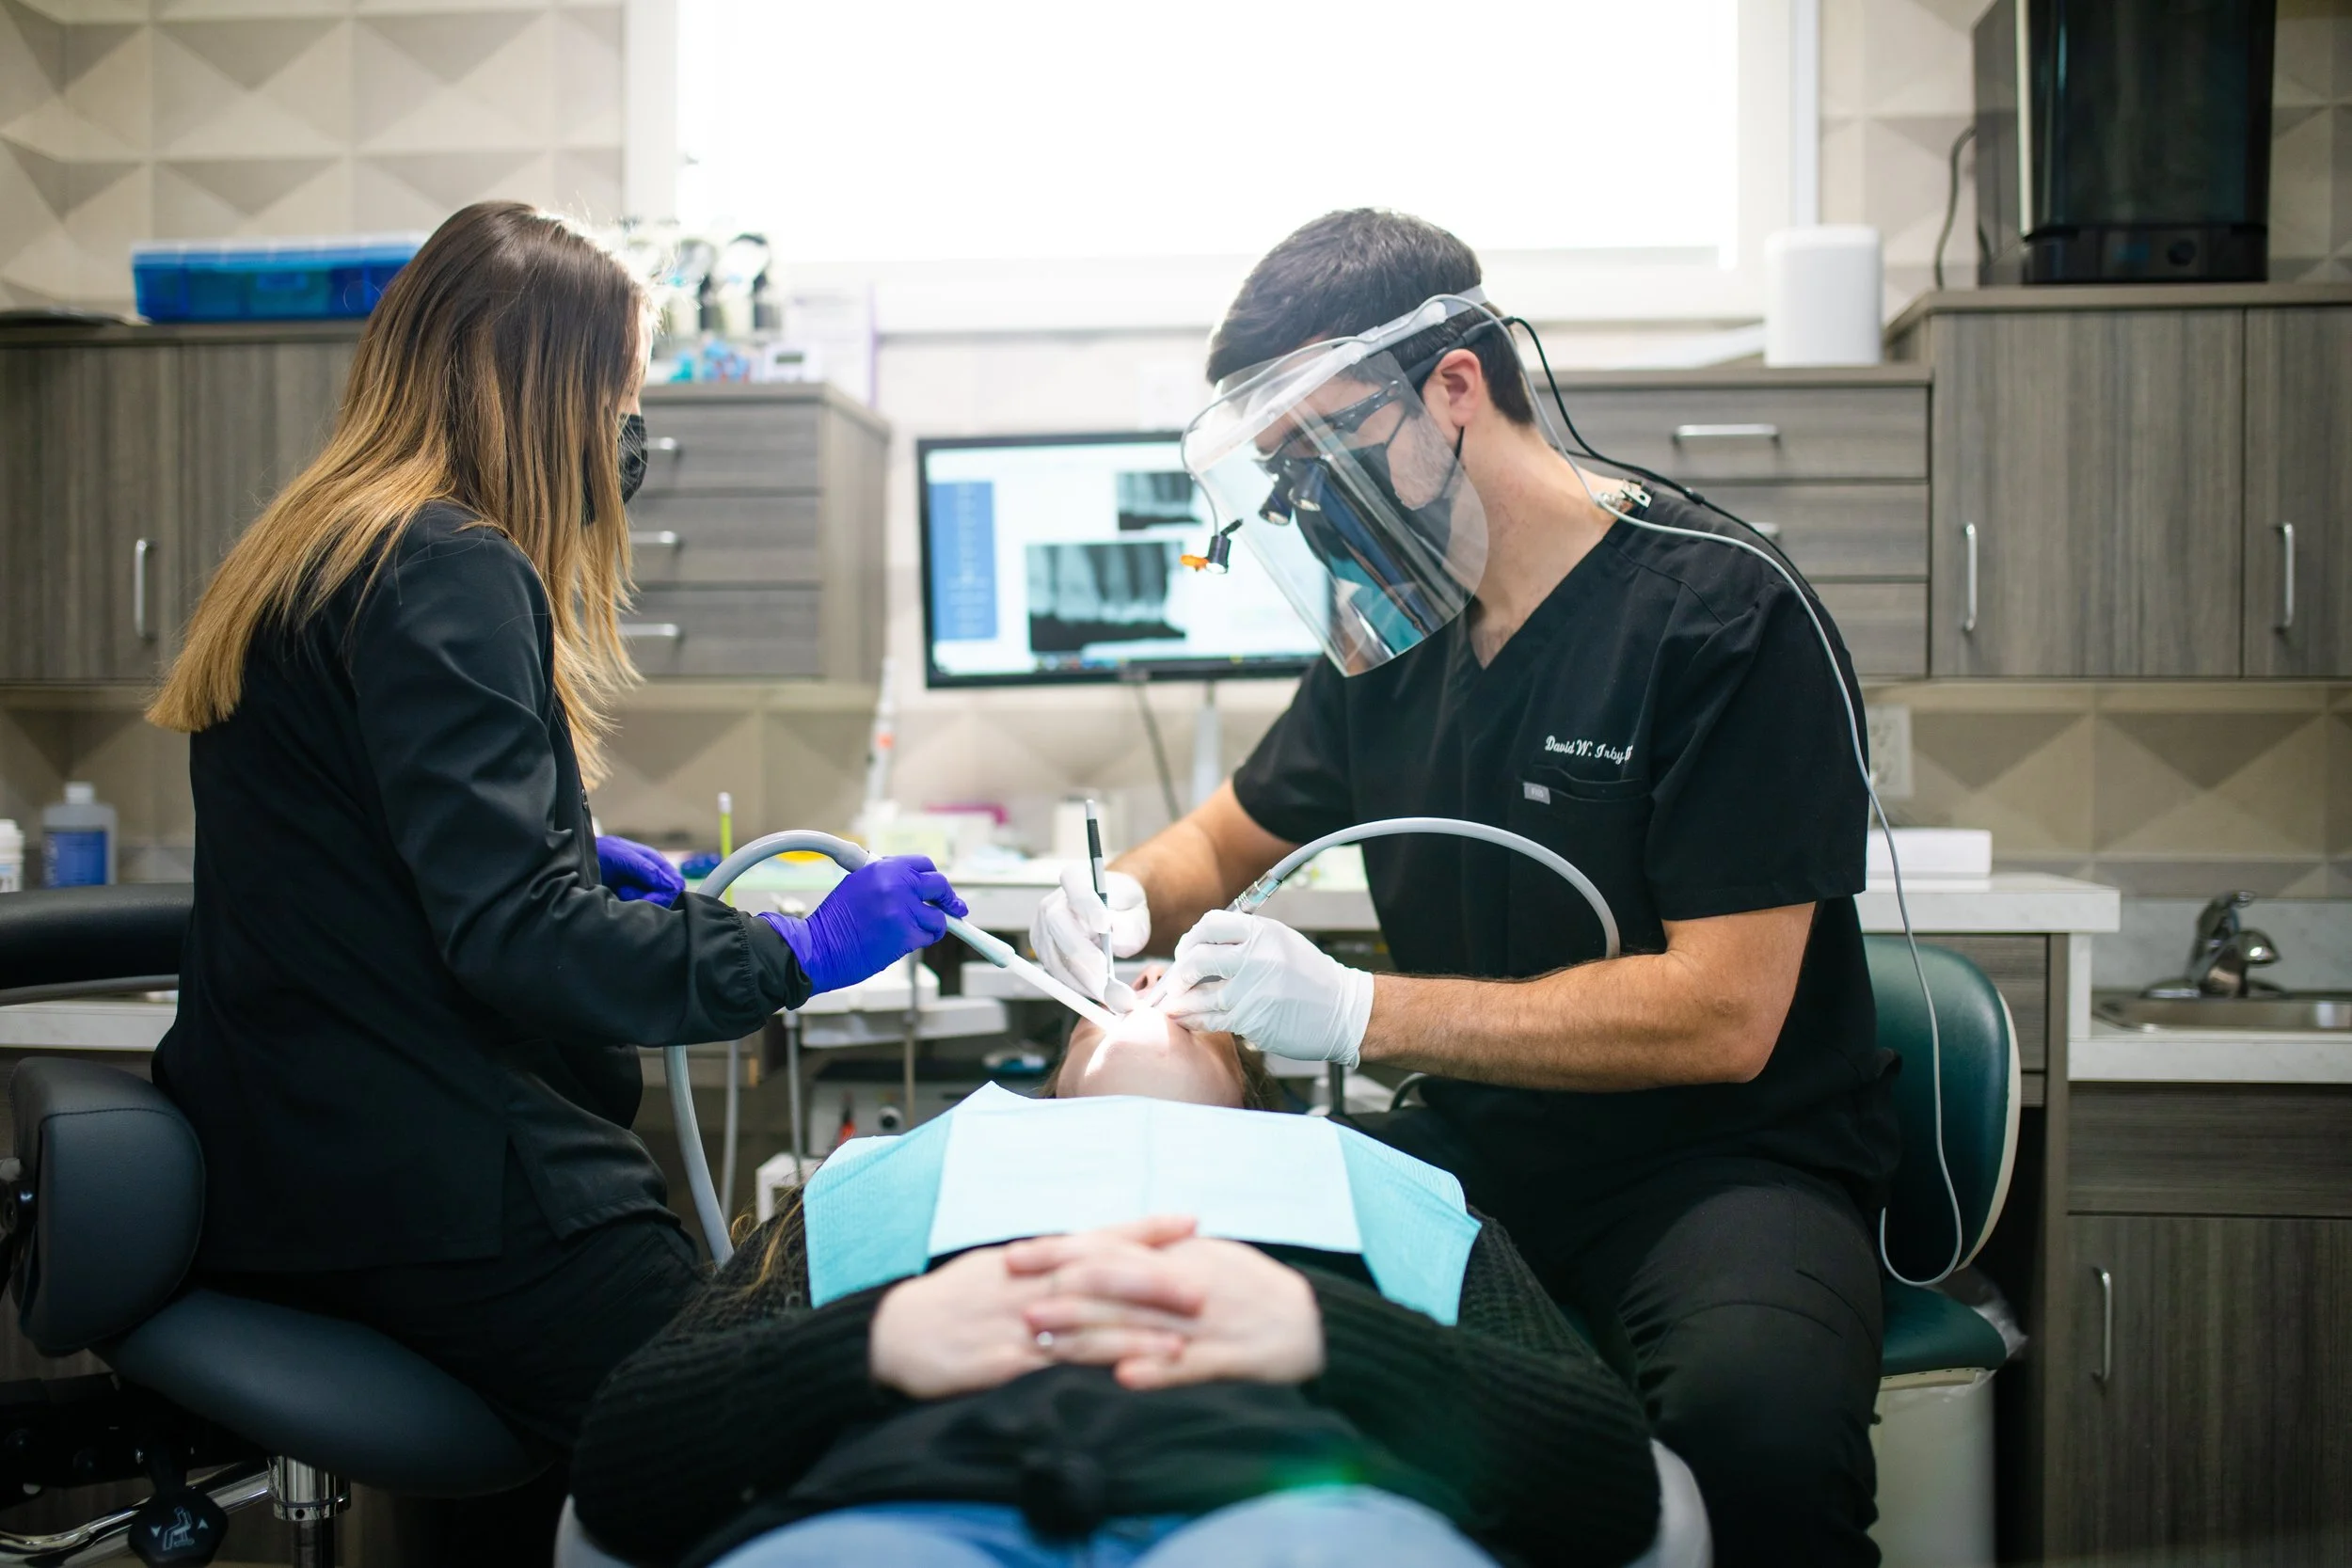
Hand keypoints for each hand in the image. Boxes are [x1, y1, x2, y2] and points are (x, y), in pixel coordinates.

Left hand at [596, 835, 683, 906]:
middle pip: (667, 897)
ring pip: (654, 905)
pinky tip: (618, 898)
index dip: (665, 893)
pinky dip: (630, 906)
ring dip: (638, 902)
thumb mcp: (622, 856)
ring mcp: (642, 888)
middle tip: (627, 893)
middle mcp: (652, 876)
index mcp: (655, 862)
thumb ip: (645, 868)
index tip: (647, 897)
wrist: (578, 861)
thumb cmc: (600, 853)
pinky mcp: (632, 899)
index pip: (675, 883)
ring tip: (620, 893)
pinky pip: (641, 909)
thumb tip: (672, 885)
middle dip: (650, 899)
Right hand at [760, 855, 968, 993]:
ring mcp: (903, 911)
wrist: (818, 948)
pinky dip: (922, 940)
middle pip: (940, 885)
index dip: (934, 877)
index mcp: (883, 869)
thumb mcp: (857, 885)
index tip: (940, 888)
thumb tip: (912, 884)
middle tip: (954, 909)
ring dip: (931, 925)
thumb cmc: (832, 922)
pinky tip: (904, 942)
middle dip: (948, 899)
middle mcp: (897, 885)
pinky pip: (929, 936)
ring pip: (938, 917)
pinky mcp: (906, 936)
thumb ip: (886, 880)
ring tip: (912, 931)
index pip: (924, 864)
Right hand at [870, 1216, 1195, 1400]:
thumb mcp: (995, 1267)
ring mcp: (1018, 1321)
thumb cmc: (948, 1301)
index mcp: (1029, 1257)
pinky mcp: (1007, 1361)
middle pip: (1102, 1275)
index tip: (1189, 1221)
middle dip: (1155, 1278)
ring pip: (1088, 1319)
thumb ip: (1042, 1261)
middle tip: (1204, 1283)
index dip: (1144, 1229)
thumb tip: (1086, 1249)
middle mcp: (1029, 1282)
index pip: (1096, 1236)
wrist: (895, 1335)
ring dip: (1138, 1326)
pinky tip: (1131, 1372)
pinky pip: (1061, 1362)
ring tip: (1186, 1334)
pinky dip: (1099, 1364)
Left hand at [1015, 1235, 1324, 1390]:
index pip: (1106, 1246)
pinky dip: (1156, 1371)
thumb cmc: (1251, 1287)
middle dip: (1063, 1296)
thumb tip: (1100, 1245)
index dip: (1058, 1251)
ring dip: (1092, 1335)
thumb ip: (1154, 1252)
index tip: (1013, 1257)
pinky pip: (1187, 1366)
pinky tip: (1124, 1379)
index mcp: (1176, 1253)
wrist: (1309, 1320)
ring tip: (1049, 1345)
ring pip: (1139, 1327)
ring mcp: (1203, 1322)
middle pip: (1114, 1285)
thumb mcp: (1202, 1256)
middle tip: (1017, 1306)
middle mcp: (1183, 1282)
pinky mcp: (1225, 1357)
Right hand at [1030, 865, 1149, 1006]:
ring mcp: (1042, 926)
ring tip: (1106, 992)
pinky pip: (1054, 970)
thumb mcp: (1136, 913)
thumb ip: (1129, 924)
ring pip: (1054, 953)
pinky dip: (1075, 984)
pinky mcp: (1042, 949)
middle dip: (1082, 955)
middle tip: (1105, 979)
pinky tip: (1095, 989)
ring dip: (1080, 978)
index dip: (1088, 907)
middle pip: (1058, 925)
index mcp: (1076, 880)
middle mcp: (1053, 901)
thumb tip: (1115, 938)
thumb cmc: (1122, 910)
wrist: (1112, 913)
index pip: (1078, 891)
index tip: (1104, 925)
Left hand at [1158, 910, 1373, 1066]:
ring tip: (1171, 1005)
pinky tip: (1187, 1020)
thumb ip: (1245, 940)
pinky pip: (1211, 1019)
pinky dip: (1194, 1020)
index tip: (1186, 952)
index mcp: (1262, 933)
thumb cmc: (1311, 978)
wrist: (1343, 1012)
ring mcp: (1251, 990)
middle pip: (1197, 960)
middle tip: (1175, 982)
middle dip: (1179, 973)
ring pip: (1199, 995)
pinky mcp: (1251, 1019)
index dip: (1191, 939)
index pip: (1210, 924)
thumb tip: (1203, 946)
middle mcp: (1255, 958)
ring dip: (1179, 1002)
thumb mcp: (1281, 942)